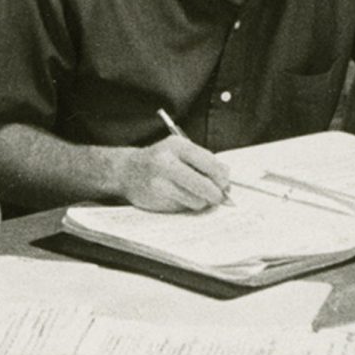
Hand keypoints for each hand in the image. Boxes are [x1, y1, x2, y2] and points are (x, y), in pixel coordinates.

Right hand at [113, 137, 230, 212]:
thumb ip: (203, 162)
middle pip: (204, 185)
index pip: (210, 163)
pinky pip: (184, 208)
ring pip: (196, 200)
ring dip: (201, 201)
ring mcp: (160, 183)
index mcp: (177, 146)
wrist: (127, 171)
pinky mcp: (157, 200)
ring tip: (193, 194)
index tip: (225, 184)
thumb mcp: (180, 152)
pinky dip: (187, 205)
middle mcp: (167, 162)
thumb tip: (227, 181)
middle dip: (216, 194)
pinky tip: (177, 197)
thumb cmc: (160, 161)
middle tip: (218, 197)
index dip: (222, 177)